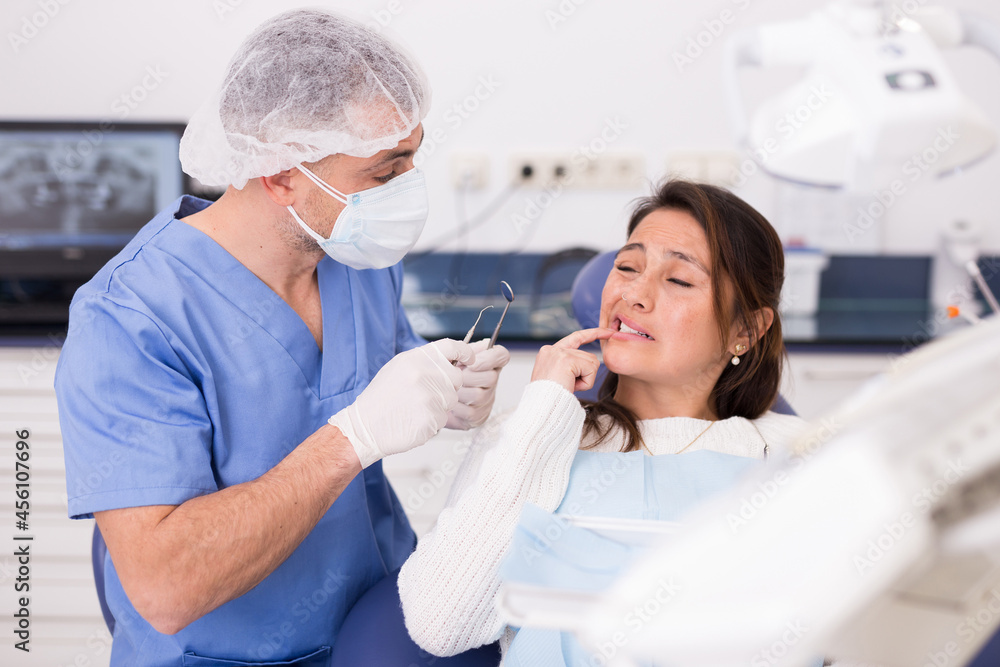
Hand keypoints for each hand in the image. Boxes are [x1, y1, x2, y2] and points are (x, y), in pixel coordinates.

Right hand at [329, 339, 473, 467]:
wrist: (365, 426)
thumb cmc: (381, 398)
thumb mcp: (398, 367)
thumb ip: (425, 361)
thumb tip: (451, 358)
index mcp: (417, 358)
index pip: (453, 346)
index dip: (466, 352)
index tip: (470, 359)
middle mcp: (425, 375)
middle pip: (456, 377)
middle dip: (447, 386)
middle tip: (425, 393)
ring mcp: (430, 397)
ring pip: (452, 399)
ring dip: (440, 405)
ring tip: (416, 407)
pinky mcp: (433, 419)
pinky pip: (444, 417)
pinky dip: (433, 420)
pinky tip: (414, 420)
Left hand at [446, 339, 510, 429]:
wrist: (436, 395)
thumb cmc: (447, 373)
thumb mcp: (452, 356)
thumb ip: (460, 349)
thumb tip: (467, 350)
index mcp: (487, 362)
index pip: (502, 355)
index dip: (490, 358)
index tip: (472, 362)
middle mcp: (492, 380)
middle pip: (491, 378)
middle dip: (468, 377)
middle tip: (455, 375)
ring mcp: (487, 399)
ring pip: (479, 395)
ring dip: (460, 391)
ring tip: (450, 388)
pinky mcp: (479, 416)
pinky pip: (469, 411)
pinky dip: (456, 406)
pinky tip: (450, 401)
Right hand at [530, 328, 615, 392]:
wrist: (540, 407)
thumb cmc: (549, 399)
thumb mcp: (558, 378)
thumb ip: (570, 366)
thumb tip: (592, 363)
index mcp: (548, 352)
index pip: (576, 337)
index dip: (593, 334)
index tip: (609, 332)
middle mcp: (552, 349)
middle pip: (588, 356)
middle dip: (585, 374)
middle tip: (568, 386)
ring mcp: (559, 353)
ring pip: (592, 362)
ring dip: (585, 379)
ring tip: (568, 386)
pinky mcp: (567, 359)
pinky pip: (591, 369)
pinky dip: (586, 382)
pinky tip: (571, 386)